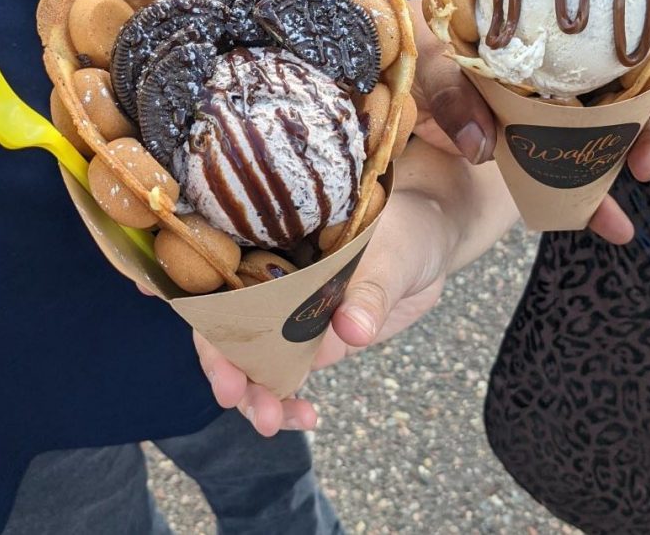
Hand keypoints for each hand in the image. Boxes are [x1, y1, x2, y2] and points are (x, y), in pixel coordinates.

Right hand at [185, 138, 514, 434]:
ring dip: (258, 395)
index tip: (223, 363)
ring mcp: (294, 312)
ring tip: (274, 423)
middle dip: (231, 370)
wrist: (436, 238)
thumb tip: (352, 333)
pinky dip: (289, 399)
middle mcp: (275, 278)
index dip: (213, 325)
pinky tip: (305, 418)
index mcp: (275, 243)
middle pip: (233, 328)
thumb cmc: (408, 225)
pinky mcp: (318, 337)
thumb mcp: (393, 250)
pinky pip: (291, 372)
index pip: (226, 284)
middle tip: (244, 404)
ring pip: (258, 358)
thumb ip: (372, 290)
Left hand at [408, 0, 649, 243]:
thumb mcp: (429, 63)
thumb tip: (482, 146)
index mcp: (547, 28)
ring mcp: (557, 106)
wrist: (395, 83)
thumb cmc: (417, 55)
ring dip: (641, 146)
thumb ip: (452, 94)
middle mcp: (562, 63)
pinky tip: (615, 228)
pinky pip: (581, 168)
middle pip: (634, 76)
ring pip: (618, 123)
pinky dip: (599, 199)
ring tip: (643, 169)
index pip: (618, 31)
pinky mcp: (544, 145)